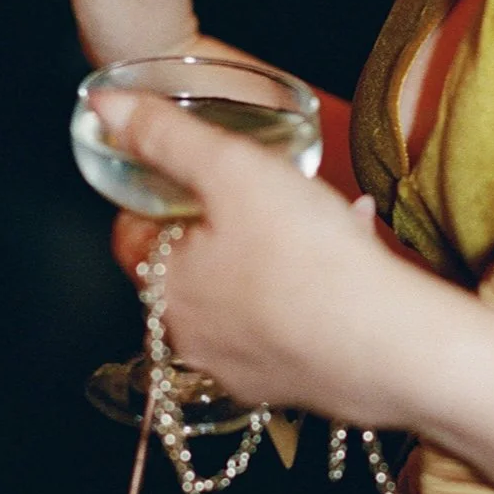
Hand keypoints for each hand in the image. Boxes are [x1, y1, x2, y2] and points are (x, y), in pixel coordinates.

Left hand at [94, 92, 412, 420]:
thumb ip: (163, 134)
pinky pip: (288, 326)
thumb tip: (105, 106)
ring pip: (245, 296)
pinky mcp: (292, 386)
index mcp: (164, 289)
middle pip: (192, 268)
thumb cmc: (308, 261)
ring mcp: (243, 370)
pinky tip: (349, 258)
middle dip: (226, 225)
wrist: (388, 346)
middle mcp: (193, 339)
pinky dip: (308, 291)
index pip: (131, 237)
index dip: (158, 197)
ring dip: (275, 254)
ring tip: (323, 219)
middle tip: (264, 195)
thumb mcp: (230, 167)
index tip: (190, 178)